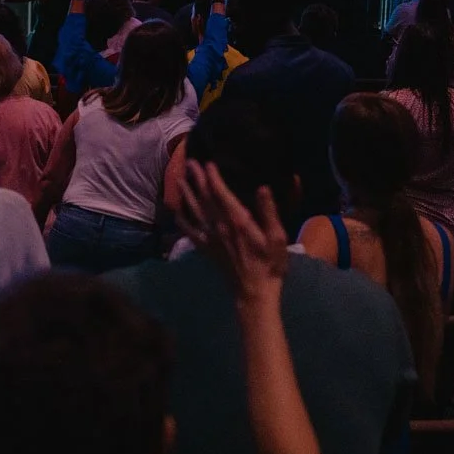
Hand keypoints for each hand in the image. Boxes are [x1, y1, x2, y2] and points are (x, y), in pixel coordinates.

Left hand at [171, 160, 287, 308]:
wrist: (254, 291)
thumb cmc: (270, 263)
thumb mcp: (277, 237)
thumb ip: (269, 212)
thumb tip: (262, 187)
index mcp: (237, 221)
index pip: (221, 194)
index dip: (213, 177)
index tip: (207, 162)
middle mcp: (219, 226)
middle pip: (205, 198)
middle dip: (197, 179)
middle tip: (189, 163)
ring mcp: (210, 238)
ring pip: (194, 211)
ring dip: (186, 194)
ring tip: (179, 179)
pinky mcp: (206, 248)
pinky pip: (189, 231)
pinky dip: (181, 219)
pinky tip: (176, 210)